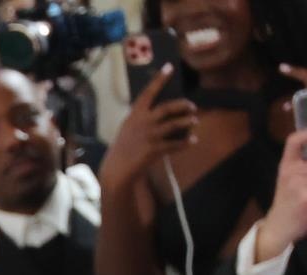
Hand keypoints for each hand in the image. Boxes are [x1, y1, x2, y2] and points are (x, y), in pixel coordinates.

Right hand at [100, 66, 198, 187]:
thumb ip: (142, 118)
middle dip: (183, 105)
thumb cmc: (124, 147)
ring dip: (188, 122)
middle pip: (167, 108)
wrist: (117, 169)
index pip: (148, 93)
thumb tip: (163, 110)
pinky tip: (193, 141)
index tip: (169, 67)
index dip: (159, 80)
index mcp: (135, 115)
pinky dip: (186, 143)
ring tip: (195, 121)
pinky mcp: (154, 150)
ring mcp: (149, 136)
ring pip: (175, 125)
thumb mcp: (128, 128)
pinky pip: (175, 144)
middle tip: (192, 106)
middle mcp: (142, 123)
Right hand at [254, 128, 306, 263]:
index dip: (305, 135)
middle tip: (305, 180)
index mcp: (287, 166)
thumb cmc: (287, 203)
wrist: (277, 229)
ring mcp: (298, 185)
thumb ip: (302, 165)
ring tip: (304, 195)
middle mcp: (291, 173)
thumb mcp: (289, 178)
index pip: (294, 141)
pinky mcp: (305, 199)